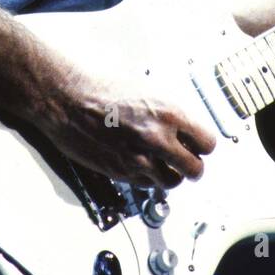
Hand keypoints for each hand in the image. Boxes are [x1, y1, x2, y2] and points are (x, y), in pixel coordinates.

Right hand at [36, 64, 216, 189]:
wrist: (67, 100)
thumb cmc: (100, 89)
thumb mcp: (146, 92)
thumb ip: (168, 114)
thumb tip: (184, 128)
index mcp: (168, 114)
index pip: (206, 143)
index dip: (202, 145)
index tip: (198, 145)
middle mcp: (157, 139)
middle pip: (195, 169)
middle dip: (192, 166)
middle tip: (187, 161)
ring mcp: (139, 159)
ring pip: (172, 182)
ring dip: (170, 174)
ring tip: (163, 165)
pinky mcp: (121, 173)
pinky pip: (146, 184)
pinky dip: (148, 178)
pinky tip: (141, 164)